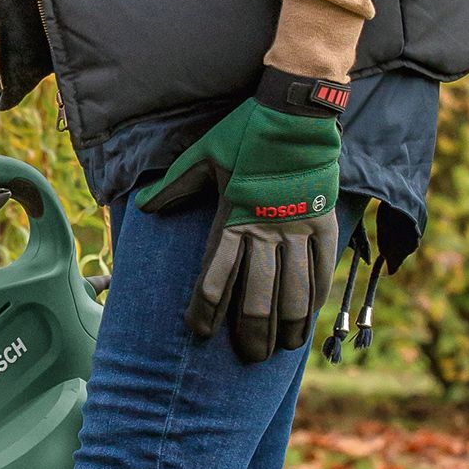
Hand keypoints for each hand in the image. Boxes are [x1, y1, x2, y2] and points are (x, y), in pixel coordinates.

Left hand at [136, 70, 346, 362]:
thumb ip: (174, 186)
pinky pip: (322, 271)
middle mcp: (266, 232)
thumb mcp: (203, 155)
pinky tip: (310, 321)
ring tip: (281, 350)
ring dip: (288, 327)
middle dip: (251, 333)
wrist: (296, 111)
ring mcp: (299, 230)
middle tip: (248, 356)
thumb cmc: (246, 133)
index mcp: (233, 220)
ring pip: (295, 293)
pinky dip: (316, 300)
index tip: (199, 331)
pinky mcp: (324, 223)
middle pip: (258, 298)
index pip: (215, 278)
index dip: (206, 309)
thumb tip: (143, 205)